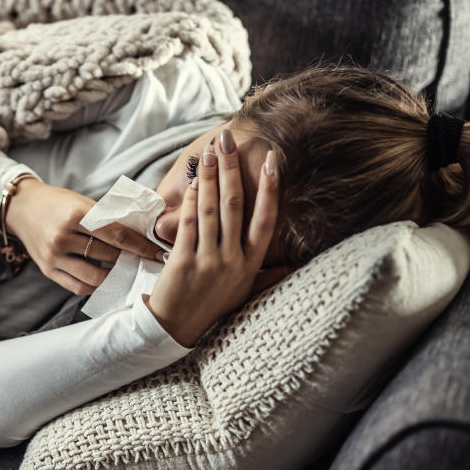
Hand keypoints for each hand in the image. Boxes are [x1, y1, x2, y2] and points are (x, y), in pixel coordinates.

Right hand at [6, 177, 166, 295]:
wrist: (22, 208)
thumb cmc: (57, 203)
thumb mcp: (82, 202)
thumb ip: (107, 218)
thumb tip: (140, 234)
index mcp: (76, 215)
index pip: (118, 235)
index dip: (141, 246)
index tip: (157, 253)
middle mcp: (63, 237)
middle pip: (109, 256)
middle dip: (131, 260)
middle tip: (146, 263)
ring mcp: (54, 256)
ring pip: (95, 276)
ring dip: (114, 276)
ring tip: (125, 272)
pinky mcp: (48, 270)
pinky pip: (78, 286)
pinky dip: (95, 285)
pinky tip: (104, 279)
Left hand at [143, 131, 278, 346]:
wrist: (175, 328)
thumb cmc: (211, 306)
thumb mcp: (245, 292)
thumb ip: (268, 275)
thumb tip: (294, 265)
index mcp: (251, 263)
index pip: (266, 218)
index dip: (271, 187)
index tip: (272, 159)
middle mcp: (233, 260)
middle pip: (235, 205)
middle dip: (231, 169)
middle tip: (228, 141)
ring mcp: (209, 260)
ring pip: (211, 209)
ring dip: (209, 177)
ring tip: (208, 152)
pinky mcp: (184, 261)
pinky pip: (189, 224)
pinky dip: (190, 201)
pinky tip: (192, 182)